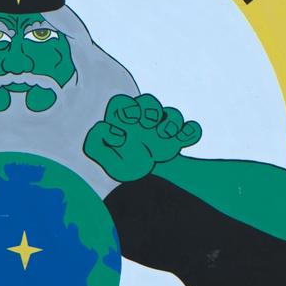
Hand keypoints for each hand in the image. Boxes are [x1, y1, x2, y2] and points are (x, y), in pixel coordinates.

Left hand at [84, 93, 201, 181]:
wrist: (136, 182)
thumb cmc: (116, 163)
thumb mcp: (98, 154)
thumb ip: (94, 141)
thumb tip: (113, 132)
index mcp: (122, 120)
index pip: (123, 103)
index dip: (127, 107)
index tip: (130, 120)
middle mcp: (142, 121)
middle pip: (149, 103)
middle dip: (150, 110)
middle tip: (147, 124)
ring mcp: (161, 130)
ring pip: (171, 115)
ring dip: (171, 122)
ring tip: (164, 134)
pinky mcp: (177, 141)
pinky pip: (191, 130)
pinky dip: (191, 132)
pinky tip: (183, 140)